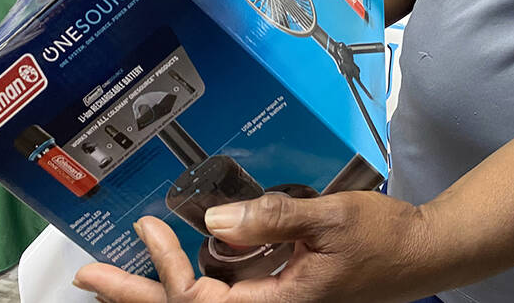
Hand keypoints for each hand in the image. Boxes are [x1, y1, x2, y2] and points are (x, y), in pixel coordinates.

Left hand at [75, 191, 435, 302]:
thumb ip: (273, 219)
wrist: (423, 253)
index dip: (167, 269)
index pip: (202, 301)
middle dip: (137, 295)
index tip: (146, 231)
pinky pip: (226, 295)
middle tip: (90, 277)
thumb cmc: (385, 238)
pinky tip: (181, 262)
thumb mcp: (331, 219)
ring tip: (119, 275)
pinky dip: (195, 281)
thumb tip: (215, 222)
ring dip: (161, 289)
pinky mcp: (283, 295)